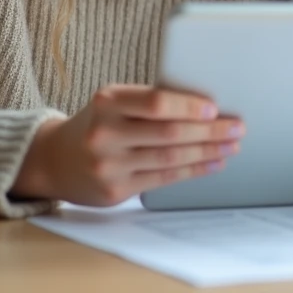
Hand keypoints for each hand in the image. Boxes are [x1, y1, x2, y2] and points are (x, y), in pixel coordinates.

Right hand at [12, 84, 242, 205]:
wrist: (55, 159)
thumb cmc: (98, 123)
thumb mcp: (113, 102)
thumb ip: (149, 102)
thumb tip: (205, 107)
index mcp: (107, 102)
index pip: (156, 103)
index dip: (189, 107)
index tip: (215, 109)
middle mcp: (106, 133)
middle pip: (169, 133)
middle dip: (210, 132)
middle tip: (237, 128)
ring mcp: (109, 165)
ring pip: (170, 158)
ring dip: (208, 152)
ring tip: (231, 146)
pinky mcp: (115, 190)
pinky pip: (164, 179)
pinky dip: (193, 169)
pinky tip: (212, 163)